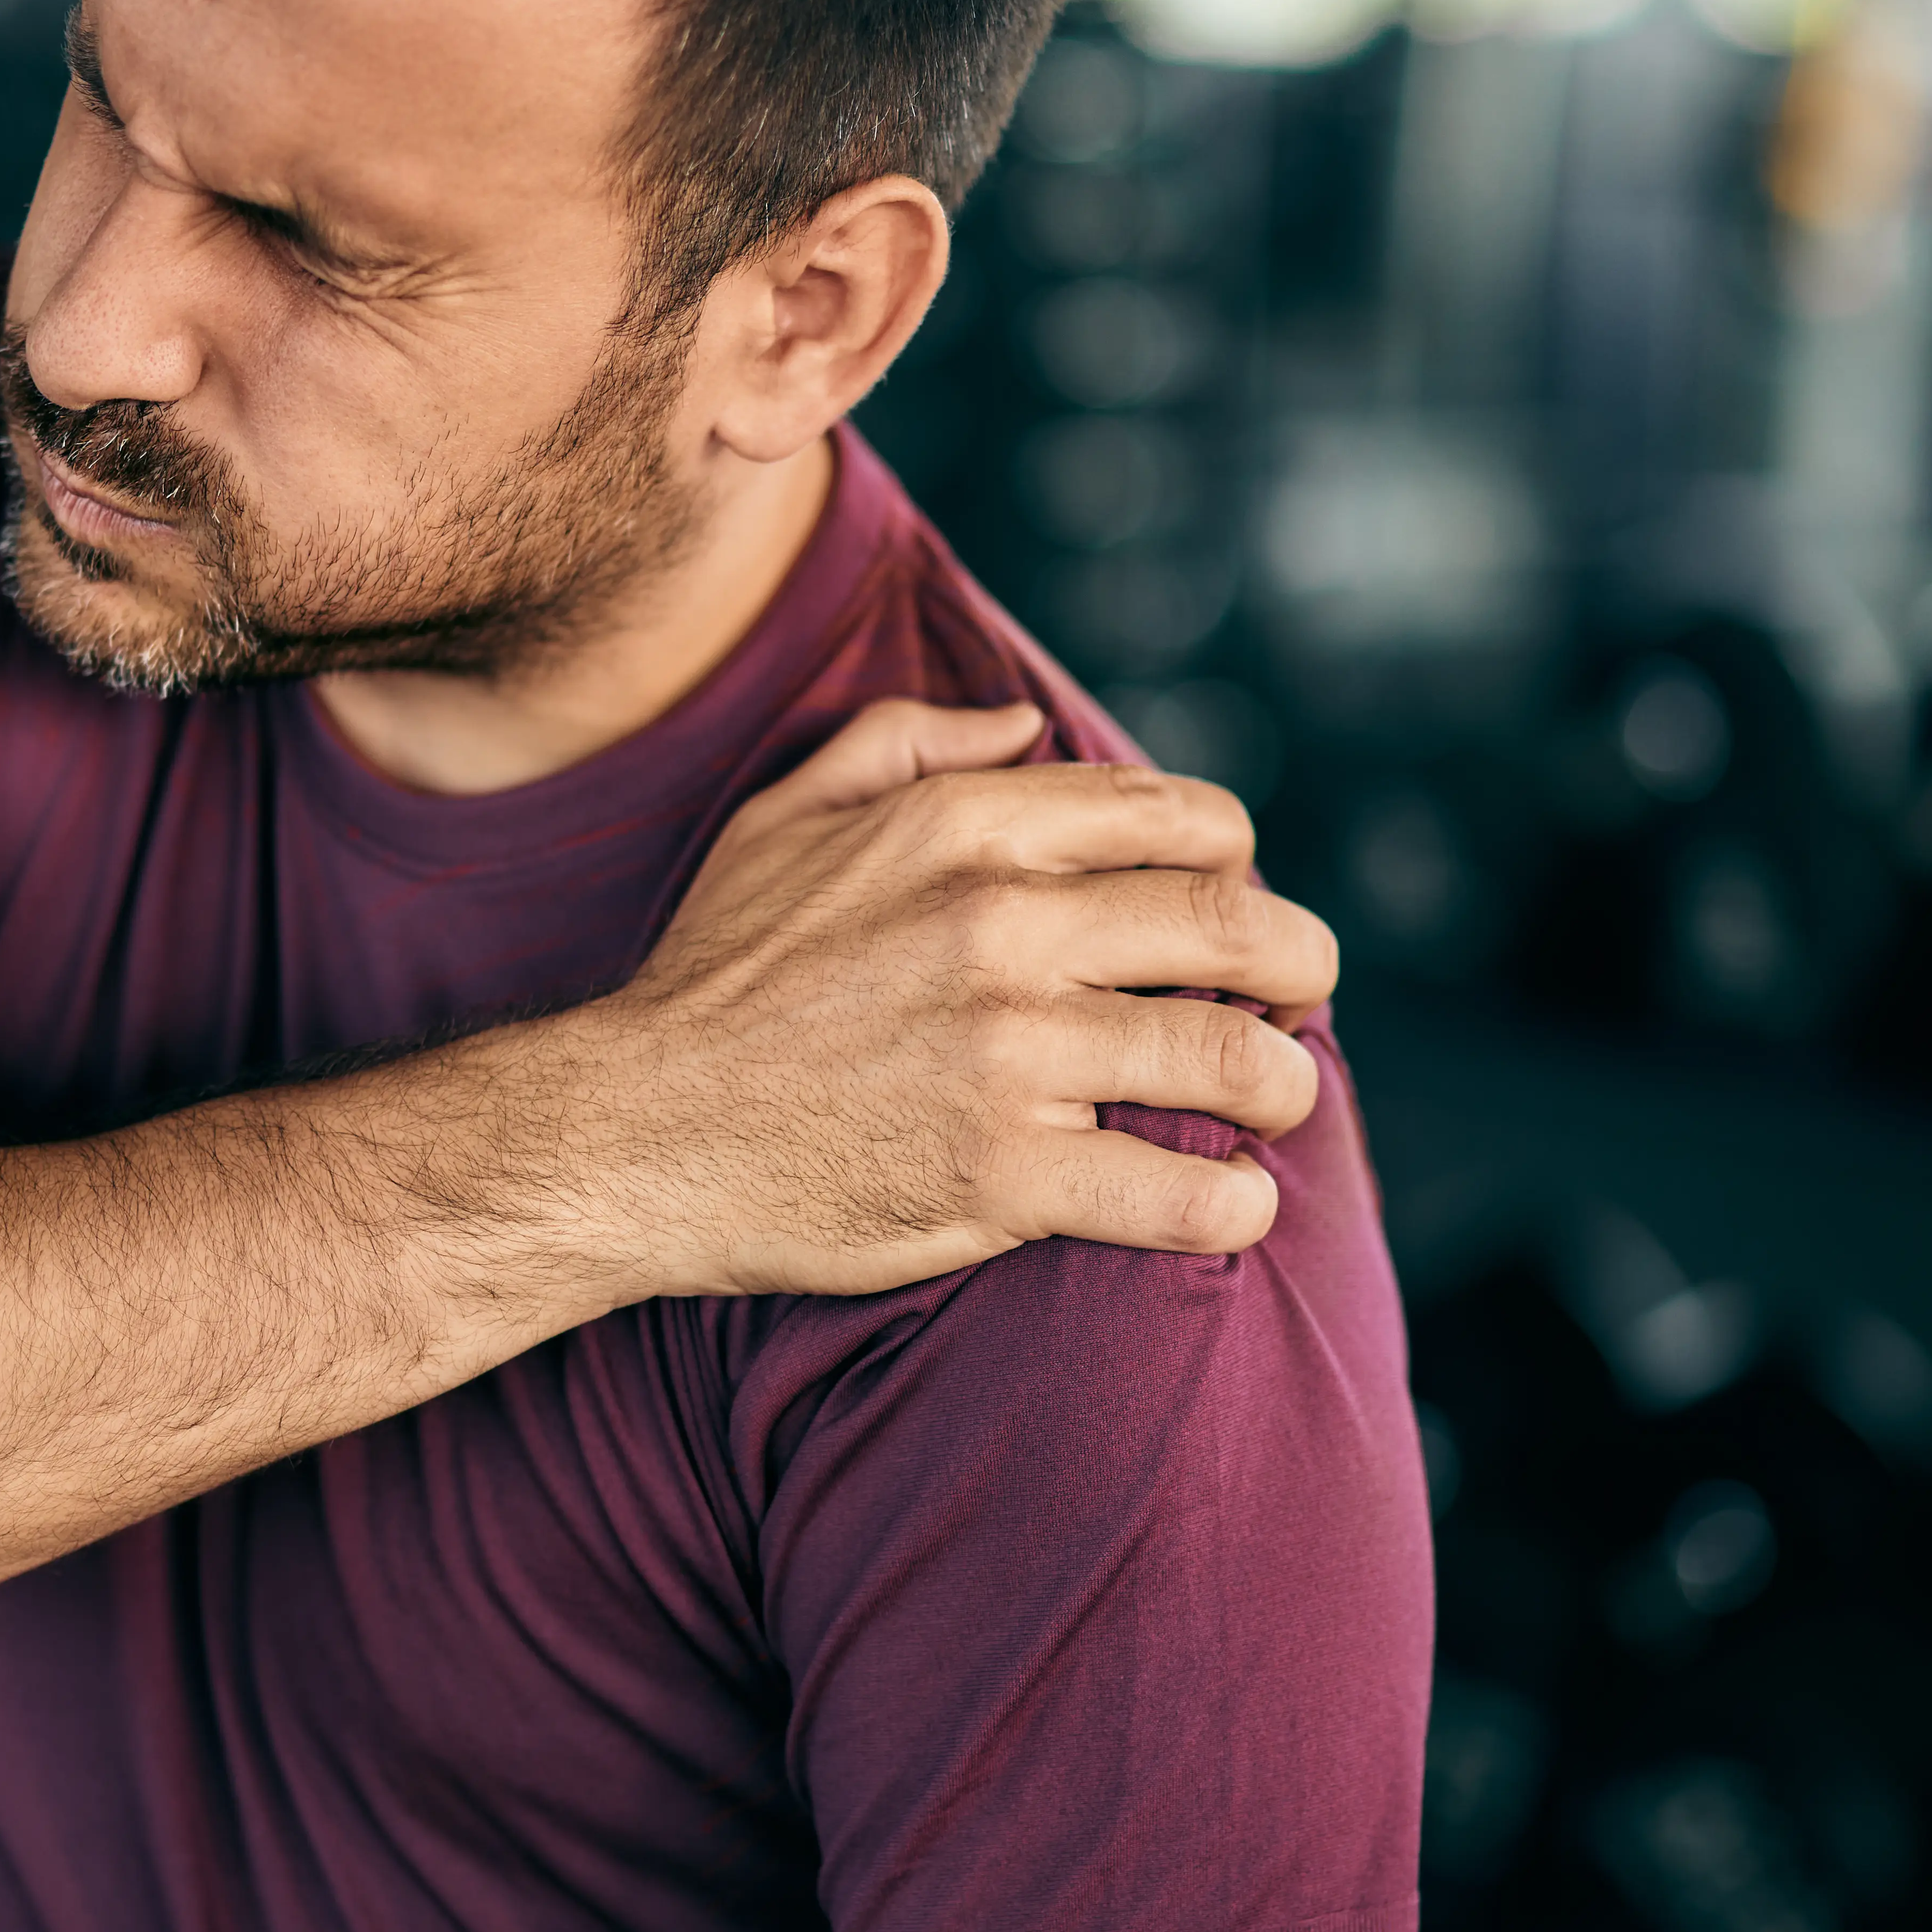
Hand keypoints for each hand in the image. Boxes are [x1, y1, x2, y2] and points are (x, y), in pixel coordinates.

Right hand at [585, 699, 1339, 1294]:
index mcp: (966, 830)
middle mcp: (1002, 928)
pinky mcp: (1001, 1177)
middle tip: (1299, 1001)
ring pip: (1226, 1059)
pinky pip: (1173, 1193)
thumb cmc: (714, 979)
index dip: (1236, 860)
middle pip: (1233, 929)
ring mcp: (1008, 1056)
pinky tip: (1236, 1205)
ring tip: (1280, 1104)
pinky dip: (1230, 1205)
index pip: (1177, 821)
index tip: (1234, 902)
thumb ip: (907, 744)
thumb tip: (1027, 726)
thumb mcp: (786, 819)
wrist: (632, 1133)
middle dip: (1298, 966)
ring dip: (1283, 1087)